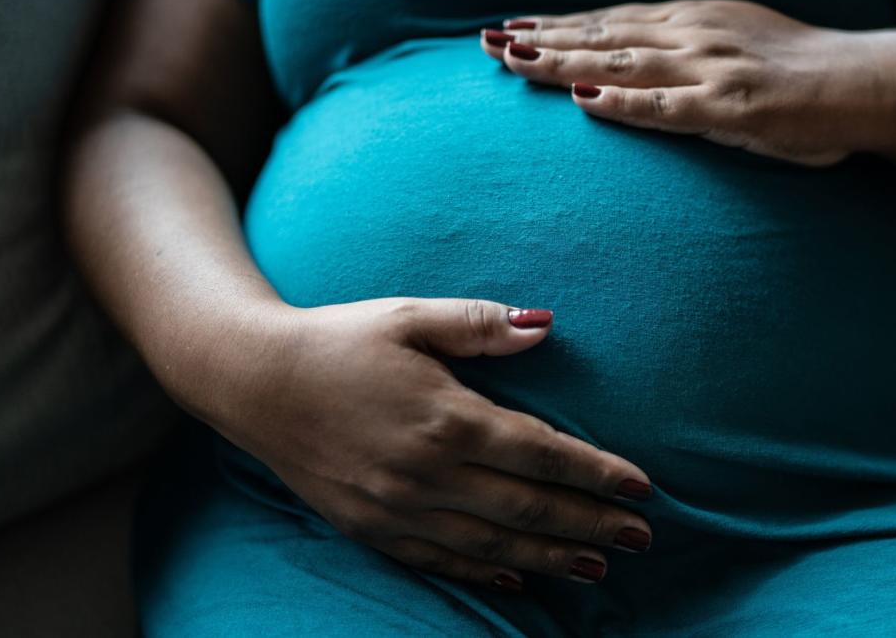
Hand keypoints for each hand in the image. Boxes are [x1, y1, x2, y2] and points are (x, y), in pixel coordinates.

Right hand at [216, 297, 654, 592]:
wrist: (253, 381)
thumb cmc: (340, 341)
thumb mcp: (411, 316)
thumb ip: (482, 324)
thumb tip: (546, 325)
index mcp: (445, 416)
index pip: (542, 454)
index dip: (598, 473)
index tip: (643, 488)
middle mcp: (427, 471)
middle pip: (528, 508)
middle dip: (592, 524)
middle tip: (642, 538)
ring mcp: (398, 508)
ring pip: (493, 544)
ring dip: (552, 557)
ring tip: (599, 566)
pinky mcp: (372, 529)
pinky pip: (442, 560)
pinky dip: (488, 574)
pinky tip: (522, 579)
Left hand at [480, 0, 874, 166]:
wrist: (864, 82)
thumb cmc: (803, 73)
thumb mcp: (738, 44)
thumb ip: (691, 54)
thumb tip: (646, 68)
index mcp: (693, 19)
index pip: (610, 21)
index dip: (557, 25)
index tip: (512, 28)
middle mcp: (693, 33)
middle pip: (600, 35)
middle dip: (539, 39)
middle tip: (485, 43)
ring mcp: (708, 67)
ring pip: (619, 62)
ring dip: (562, 63)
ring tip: (513, 63)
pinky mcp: (728, 106)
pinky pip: (664, 106)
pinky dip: (621, 102)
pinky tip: (582, 100)